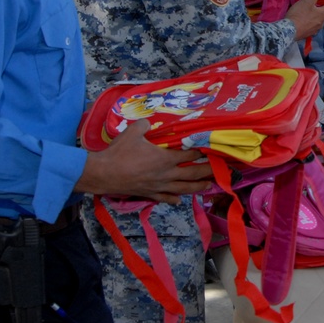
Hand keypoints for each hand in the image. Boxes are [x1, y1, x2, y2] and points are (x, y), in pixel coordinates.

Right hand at [76, 119, 213, 203]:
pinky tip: (179, 200)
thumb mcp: (133, 132)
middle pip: (192, 174)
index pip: (189, 155)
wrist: (102, 174)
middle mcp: (165, 174)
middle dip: (207, 171)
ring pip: (182, 189)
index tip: (211, 150)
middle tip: (220, 170)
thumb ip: (145, 125)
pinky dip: (173, 199)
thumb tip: (148, 122)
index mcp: (164, 159)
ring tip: (209, 186)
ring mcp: (158, 186)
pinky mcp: (148, 194)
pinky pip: (164, 198)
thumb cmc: (119, 152)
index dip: (200, 152)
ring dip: (197, 187)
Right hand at [285, 0, 323, 40]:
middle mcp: (322, 22)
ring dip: (320, 12)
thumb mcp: (307, 1)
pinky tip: (308, 17)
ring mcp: (315, 29)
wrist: (287, 32)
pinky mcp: (308, 33)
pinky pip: (313, 24)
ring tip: (316, 6)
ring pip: (320, 18)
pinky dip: (313, 18)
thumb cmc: (298, 16)